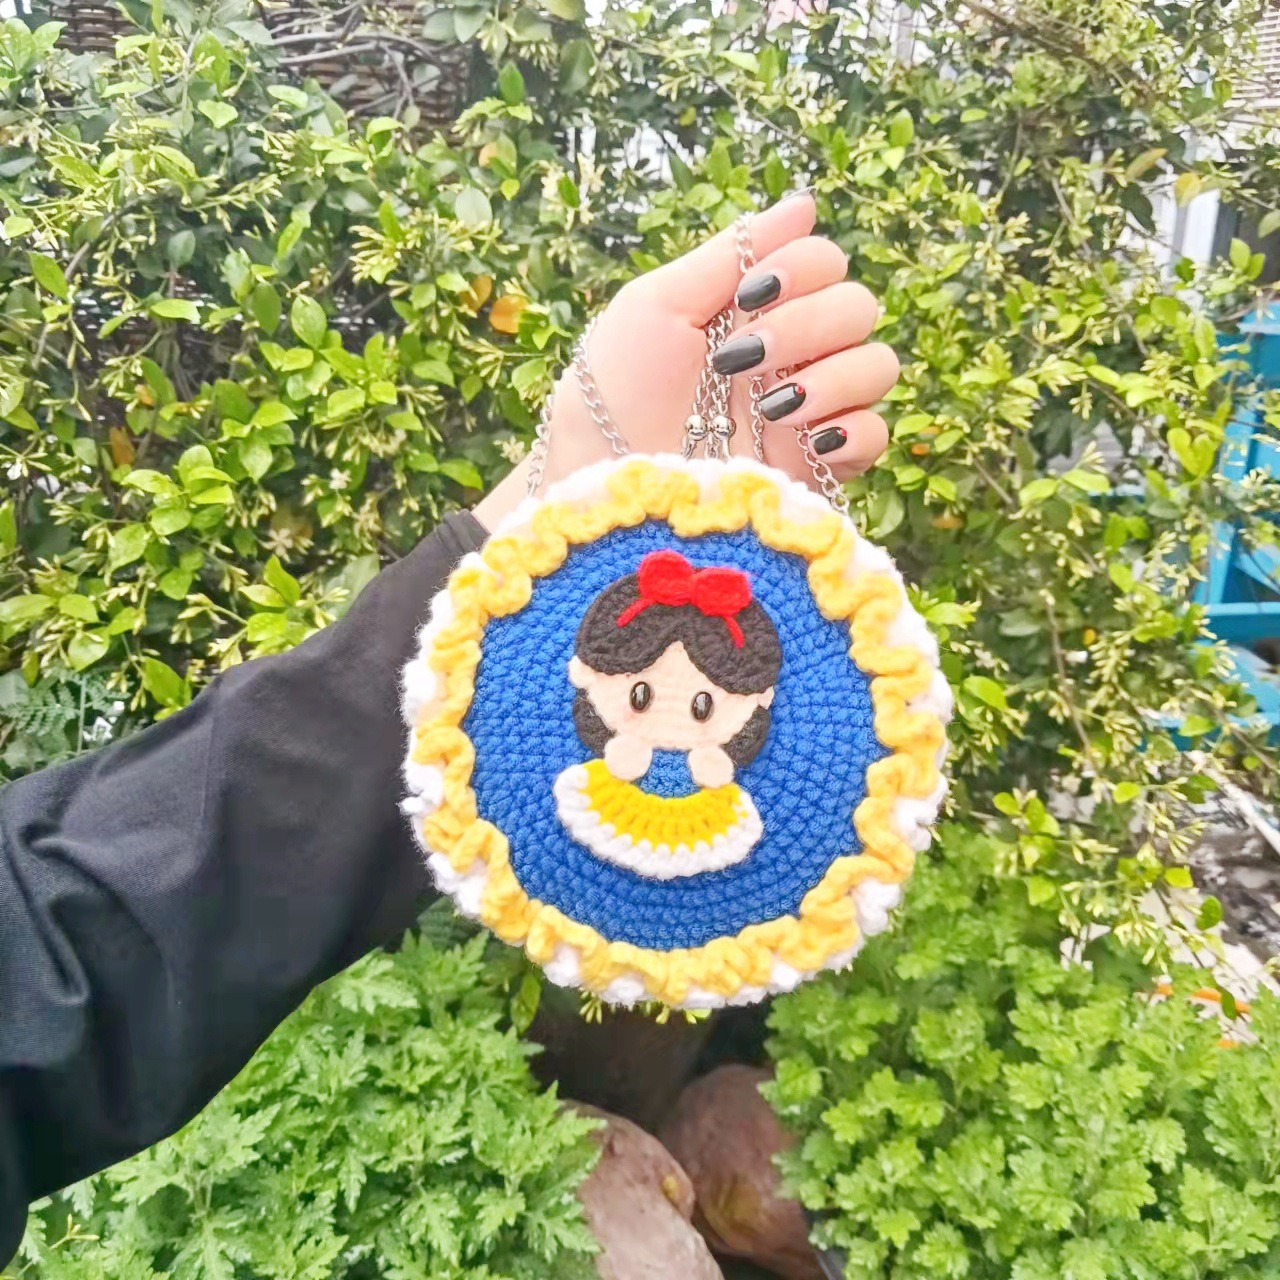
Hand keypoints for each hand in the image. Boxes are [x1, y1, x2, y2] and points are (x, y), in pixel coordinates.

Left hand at [475, 192, 898, 529]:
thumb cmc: (614, 390)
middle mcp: (790, 354)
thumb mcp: (658, 303)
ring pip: (878, 365)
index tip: (748, 294)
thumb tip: (804, 201)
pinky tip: (798, 436)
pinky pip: (874, 434)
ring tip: (768, 404)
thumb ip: (731, 252)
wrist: (603, 478)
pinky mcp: (816, 469)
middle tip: (742, 356)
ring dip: (831, 373)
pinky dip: (848, 428)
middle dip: (808, 322)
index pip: (825, 261)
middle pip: (859, 306)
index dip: (801, 266)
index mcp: (755, 310)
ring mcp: (807, 412)